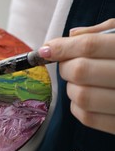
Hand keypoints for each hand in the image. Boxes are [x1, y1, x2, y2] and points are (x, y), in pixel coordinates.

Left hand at [38, 19, 114, 134]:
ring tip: (81, 81)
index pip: (90, 46)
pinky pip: (87, 117)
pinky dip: (76, 106)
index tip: (47, 49)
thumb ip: (104, 33)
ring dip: (71, 87)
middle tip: (69, 64)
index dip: (62, 47)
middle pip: (81, 71)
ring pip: (80, 96)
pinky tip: (85, 96)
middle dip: (66, 66)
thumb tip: (71, 36)